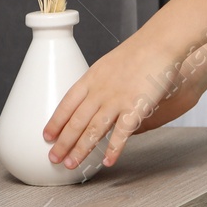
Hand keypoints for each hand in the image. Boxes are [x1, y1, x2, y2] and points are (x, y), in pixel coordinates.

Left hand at [44, 34, 198, 170]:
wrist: (160, 42)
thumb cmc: (138, 50)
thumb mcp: (108, 63)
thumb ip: (98, 83)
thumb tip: (92, 99)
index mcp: (91, 78)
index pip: (66, 104)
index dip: (55, 122)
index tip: (47, 136)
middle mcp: (100, 91)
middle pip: (76, 122)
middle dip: (63, 143)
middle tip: (54, 158)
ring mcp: (117, 100)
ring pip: (93, 130)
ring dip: (80, 150)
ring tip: (71, 165)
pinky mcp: (136, 107)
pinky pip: (122, 133)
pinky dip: (114, 149)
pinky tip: (108, 161)